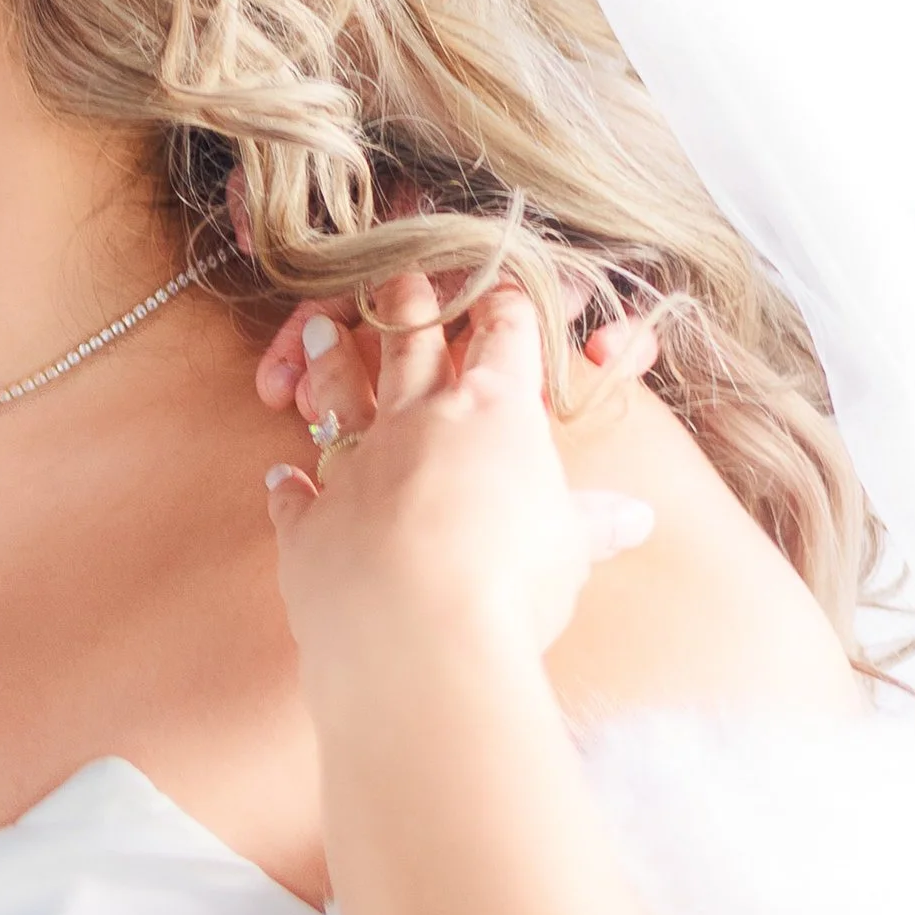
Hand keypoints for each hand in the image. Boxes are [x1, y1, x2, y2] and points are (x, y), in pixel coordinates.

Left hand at [262, 272, 654, 670]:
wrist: (418, 639)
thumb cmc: (512, 584)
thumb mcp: (569, 549)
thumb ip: (591, 524)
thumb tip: (636, 516)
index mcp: (494, 413)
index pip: (504, 340)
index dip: (504, 309)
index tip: (499, 287)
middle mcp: (418, 422)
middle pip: (411, 345)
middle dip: (408, 305)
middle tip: (397, 274)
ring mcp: (356, 467)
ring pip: (341, 397)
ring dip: (331, 363)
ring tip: (317, 328)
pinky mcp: (309, 523)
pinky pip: (294, 495)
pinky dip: (287, 484)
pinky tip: (278, 474)